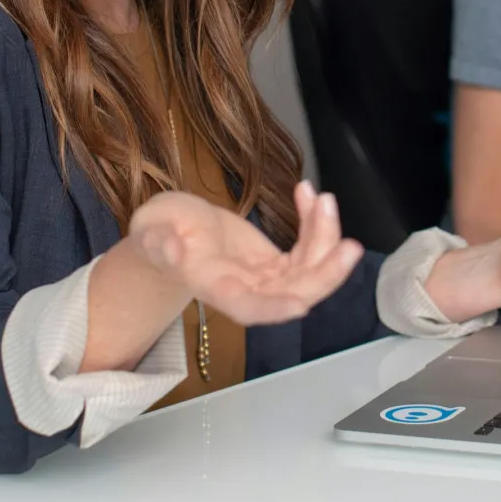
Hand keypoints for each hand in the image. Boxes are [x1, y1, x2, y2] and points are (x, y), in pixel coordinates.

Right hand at [129, 183, 362, 326]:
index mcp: (215, 287)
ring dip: (325, 238)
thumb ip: (158, 243)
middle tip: (350, 246)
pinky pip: (306, 248)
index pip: (248, 307)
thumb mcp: (150, 232)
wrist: (170, 233)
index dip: (275, 308)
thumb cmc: (156, 234)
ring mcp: (265, 277)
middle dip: (325, 273)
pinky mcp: (276, 261)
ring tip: (323, 199)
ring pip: (308, 269)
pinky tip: (308, 193)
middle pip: (294, 292)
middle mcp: (247, 289)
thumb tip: (171, 249)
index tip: (302, 304)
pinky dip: (314, 223)